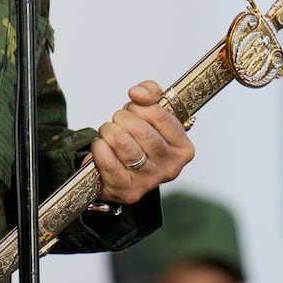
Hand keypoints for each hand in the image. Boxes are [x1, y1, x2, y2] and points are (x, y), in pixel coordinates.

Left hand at [89, 80, 193, 202]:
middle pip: (140, 130)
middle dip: (121, 118)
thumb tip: (138, 93)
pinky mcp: (127, 191)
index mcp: (183, 148)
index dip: (139, 107)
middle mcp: (170, 167)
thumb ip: (151, 92)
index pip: (159, 115)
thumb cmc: (139, 139)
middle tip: (119, 122)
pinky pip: (106, 160)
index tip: (133, 108)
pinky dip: (99, 148)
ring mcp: (149, 181)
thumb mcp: (151, 111)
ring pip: (122, 142)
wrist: (122, 171)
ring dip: (108, 132)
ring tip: (110, 135)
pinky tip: (103, 148)